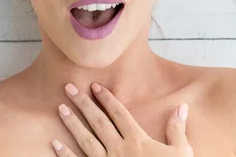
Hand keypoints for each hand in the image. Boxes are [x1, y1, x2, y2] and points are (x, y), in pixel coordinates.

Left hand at [51, 82, 193, 155]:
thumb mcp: (181, 153)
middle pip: (98, 122)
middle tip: (69, 88)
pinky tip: (54, 144)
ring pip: (86, 140)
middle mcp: (119, 149)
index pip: (119, 113)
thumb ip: (177, 130)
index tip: (94, 86)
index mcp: (137, 140)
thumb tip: (181, 107)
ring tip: (60, 109)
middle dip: (83, 104)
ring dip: (72, 124)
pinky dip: (65, 155)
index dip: (106, 98)